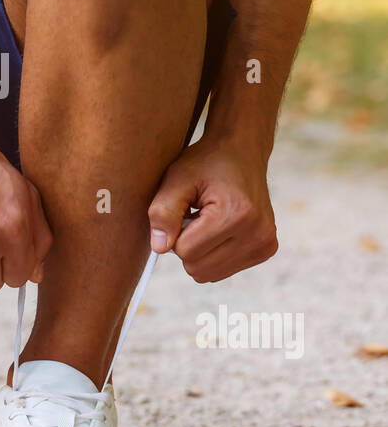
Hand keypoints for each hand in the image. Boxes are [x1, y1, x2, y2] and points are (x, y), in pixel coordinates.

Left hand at [147, 136, 277, 282]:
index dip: (175, 231)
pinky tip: (220, 229)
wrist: (242, 151)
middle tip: (195, 215)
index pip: (185, 251)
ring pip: (209, 275)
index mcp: (237, 214)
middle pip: (197, 268)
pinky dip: (213, 254)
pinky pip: (222, 272)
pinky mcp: (266, 250)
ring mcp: (265, 244)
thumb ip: (163, 211)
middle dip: (186, 245)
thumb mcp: (177, 178)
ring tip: (208, 221)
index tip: (185, 209)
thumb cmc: (207, 162)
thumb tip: (159, 248)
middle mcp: (258, 233)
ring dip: (199, 252)